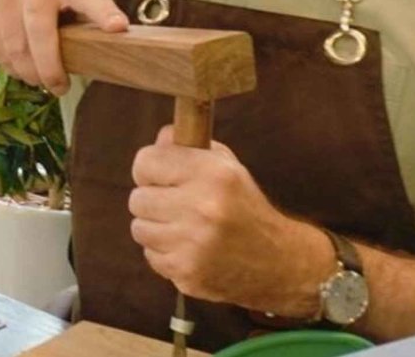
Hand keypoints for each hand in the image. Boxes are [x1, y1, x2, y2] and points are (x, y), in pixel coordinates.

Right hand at [0, 0, 126, 94]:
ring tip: (41, 81)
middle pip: (41, 34)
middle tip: (61, 88)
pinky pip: (0, 52)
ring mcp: (6, 0)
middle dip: (50, 68)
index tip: (119, 27)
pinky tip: (21, 69)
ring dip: (30, 73)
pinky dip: (13, 67)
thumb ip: (86, 9)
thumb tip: (111, 43)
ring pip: (17, 49)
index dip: (103, 12)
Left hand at [128, 126, 334, 316]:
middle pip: (137, 198)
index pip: (145, 162)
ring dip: (155, 227)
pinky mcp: (187, 272)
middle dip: (152, 200)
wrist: (277, 262)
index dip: (149, 168)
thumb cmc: (244, 207)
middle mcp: (203, 207)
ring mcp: (194, 244)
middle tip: (173, 203)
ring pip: (139, 228)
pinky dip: (164, 252)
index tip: (159, 175)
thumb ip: (188, 146)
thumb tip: (158, 141)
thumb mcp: (226, 166)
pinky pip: (150, 255)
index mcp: (214, 174)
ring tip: (181, 226)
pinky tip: (187, 248)